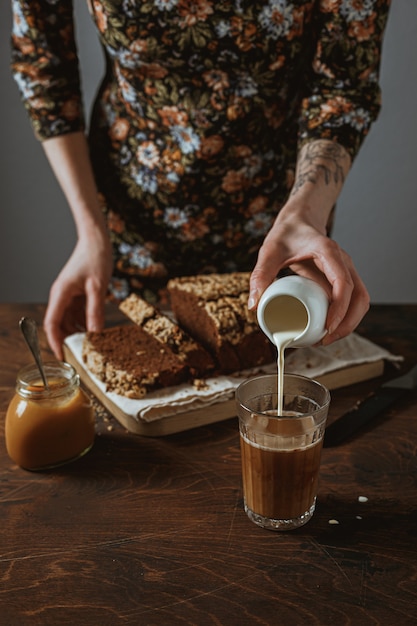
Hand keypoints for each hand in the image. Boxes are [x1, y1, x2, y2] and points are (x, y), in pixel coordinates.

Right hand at [43, 233, 112, 358]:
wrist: (97, 240)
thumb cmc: (95, 258)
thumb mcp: (98, 287)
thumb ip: (95, 311)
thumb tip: (95, 335)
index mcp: (60, 294)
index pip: (51, 324)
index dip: (55, 342)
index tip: (62, 357)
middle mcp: (61, 297)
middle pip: (60, 326)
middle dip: (69, 341)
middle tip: (82, 357)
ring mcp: (69, 296)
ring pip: (70, 322)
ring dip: (79, 333)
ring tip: (93, 348)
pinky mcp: (78, 295)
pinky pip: (79, 315)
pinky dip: (86, 324)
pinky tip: (98, 333)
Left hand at [249, 212, 369, 344]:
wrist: (299, 222)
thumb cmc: (286, 234)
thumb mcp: (269, 251)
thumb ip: (260, 275)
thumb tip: (254, 306)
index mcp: (328, 252)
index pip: (343, 283)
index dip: (339, 308)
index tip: (328, 327)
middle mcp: (343, 261)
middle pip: (359, 296)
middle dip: (347, 323)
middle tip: (324, 340)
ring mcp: (346, 270)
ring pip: (360, 300)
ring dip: (349, 323)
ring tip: (326, 339)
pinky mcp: (343, 278)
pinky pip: (353, 300)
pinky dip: (345, 317)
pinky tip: (329, 329)